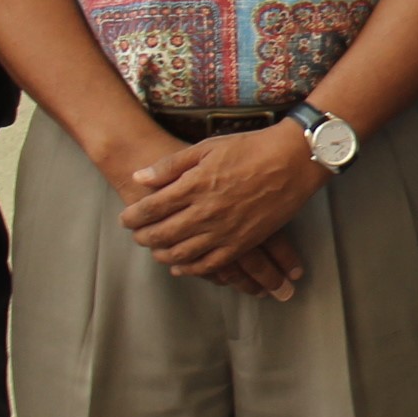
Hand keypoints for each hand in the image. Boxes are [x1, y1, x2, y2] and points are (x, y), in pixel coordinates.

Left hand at [119, 126, 321, 295]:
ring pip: (182, 253)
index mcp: (194, 185)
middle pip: (162, 234)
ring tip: (155, 251)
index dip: (134, 216)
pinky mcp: (242, 243)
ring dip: (163, 255)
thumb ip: (171, 165)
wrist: (292, 161)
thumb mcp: (206, 147)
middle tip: (137, 236)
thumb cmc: (249, 148)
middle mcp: (205, 212)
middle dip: (144, 237)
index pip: (152, 208)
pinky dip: (191, 269)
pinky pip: (211, 264)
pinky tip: (181, 267)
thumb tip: (139, 178)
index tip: (125, 219)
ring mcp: (224, 230)